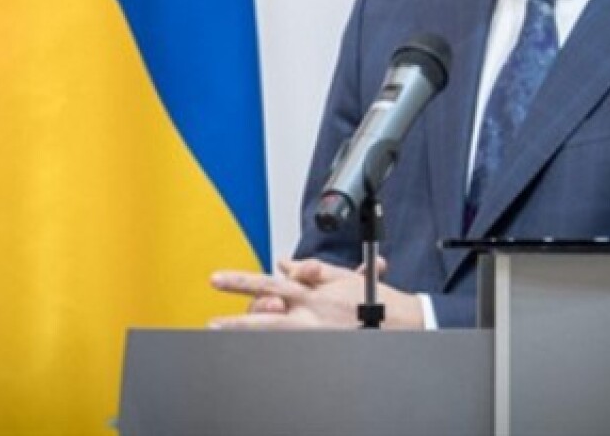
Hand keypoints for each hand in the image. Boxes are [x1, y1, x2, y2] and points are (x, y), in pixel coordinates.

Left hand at [208, 258, 422, 329]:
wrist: (397, 321)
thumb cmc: (368, 297)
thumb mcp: (338, 276)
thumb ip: (307, 270)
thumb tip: (281, 262)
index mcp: (311, 292)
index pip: (270, 282)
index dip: (242, 282)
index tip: (217, 280)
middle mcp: (309, 313)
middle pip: (266, 311)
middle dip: (237, 318)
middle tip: (212, 322)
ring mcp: (314, 333)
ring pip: (274, 331)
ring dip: (247, 331)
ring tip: (221, 332)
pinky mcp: (321, 345)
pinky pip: (289, 345)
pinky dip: (271, 343)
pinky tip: (250, 348)